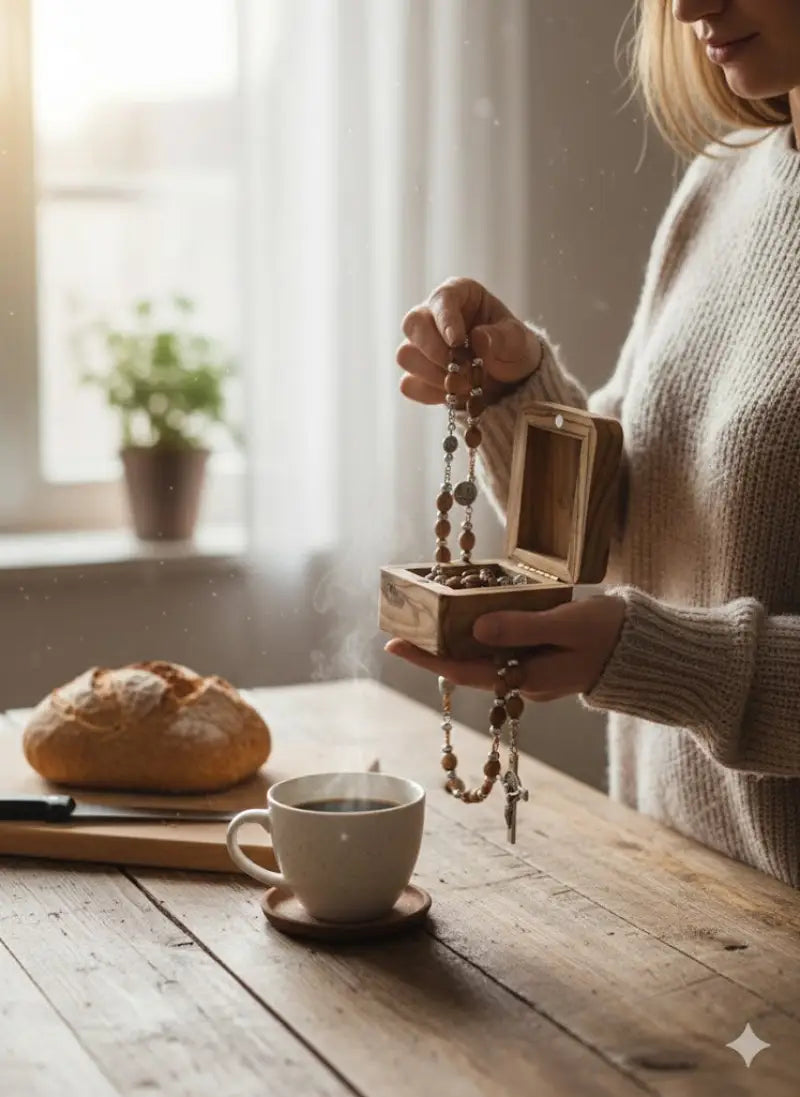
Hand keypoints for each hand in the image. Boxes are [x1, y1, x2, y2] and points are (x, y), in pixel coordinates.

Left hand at [384, 596, 625, 700]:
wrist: (651, 652)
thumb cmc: (613, 634)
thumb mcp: (568, 624)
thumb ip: (523, 627)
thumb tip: (477, 628)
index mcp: (527, 676)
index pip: (463, 670)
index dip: (425, 659)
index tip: (392, 645)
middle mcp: (524, 682)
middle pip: (467, 667)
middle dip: (432, 650)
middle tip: (399, 629)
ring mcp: (534, 675)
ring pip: (483, 660)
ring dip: (455, 642)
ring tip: (425, 620)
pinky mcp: (543, 663)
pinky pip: (502, 653)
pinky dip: (482, 636)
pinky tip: (470, 619)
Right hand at [397, 277, 542, 407]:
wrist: (509, 380)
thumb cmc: (512, 349)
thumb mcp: (519, 341)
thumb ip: (503, 337)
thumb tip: (477, 337)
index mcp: (459, 295)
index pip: (442, 299)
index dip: (445, 319)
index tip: (456, 341)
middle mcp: (433, 316)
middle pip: (412, 324)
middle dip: (433, 350)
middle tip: (458, 367)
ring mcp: (420, 345)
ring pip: (406, 356)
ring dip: (434, 375)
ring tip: (464, 384)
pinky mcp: (417, 374)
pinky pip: (409, 384)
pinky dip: (430, 393)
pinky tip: (453, 394)